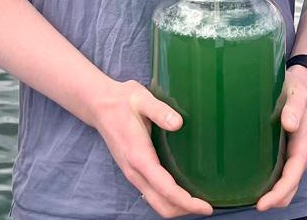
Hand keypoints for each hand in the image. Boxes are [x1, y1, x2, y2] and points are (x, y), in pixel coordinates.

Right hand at [86, 79, 212, 217]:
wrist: (98, 105)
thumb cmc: (121, 101)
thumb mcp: (141, 98)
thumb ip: (159, 111)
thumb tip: (178, 124)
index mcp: (138, 156)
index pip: (165, 189)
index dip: (187, 201)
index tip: (207, 207)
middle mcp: (134, 171)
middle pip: (161, 205)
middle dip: (184, 210)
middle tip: (207, 206)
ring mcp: (132, 174)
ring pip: (156, 203)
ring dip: (177, 207)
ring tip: (198, 200)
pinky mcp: (133, 172)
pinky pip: (152, 195)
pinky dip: (168, 200)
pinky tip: (182, 190)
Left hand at [256, 65, 306, 210]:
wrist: (300, 81)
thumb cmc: (297, 88)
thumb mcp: (297, 94)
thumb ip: (294, 107)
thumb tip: (289, 124)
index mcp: (303, 144)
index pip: (292, 175)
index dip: (279, 192)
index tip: (263, 204)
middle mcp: (298, 152)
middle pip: (290, 185)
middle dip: (276, 200)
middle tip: (255, 207)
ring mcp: (290, 152)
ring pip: (285, 181)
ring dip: (273, 195)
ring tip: (252, 201)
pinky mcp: (282, 148)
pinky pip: (278, 171)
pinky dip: (270, 183)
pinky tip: (253, 183)